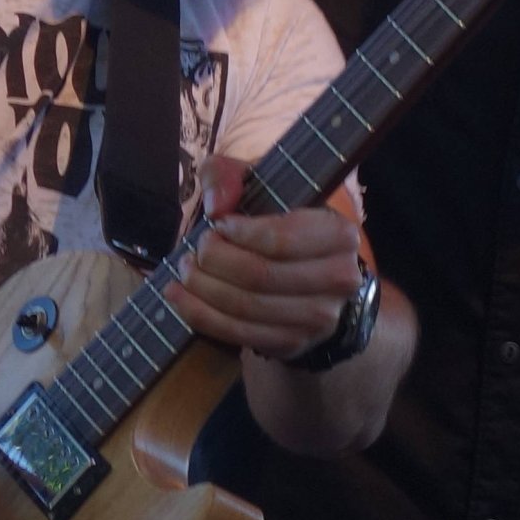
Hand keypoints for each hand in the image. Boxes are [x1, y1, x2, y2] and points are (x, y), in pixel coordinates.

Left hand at [166, 157, 362, 362]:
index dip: (237, 234)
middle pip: (259, 276)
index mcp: (338, 234)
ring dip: (202, 289)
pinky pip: (238, 333)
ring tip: (184, 271)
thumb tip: (217, 206)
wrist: (308, 275)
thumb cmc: (278, 222)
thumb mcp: (258, 184)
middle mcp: (339, 279)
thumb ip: (228, 175)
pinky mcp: (294, 343)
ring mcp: (318, 317)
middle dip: (213, 262)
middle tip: (194, 251)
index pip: (279, 240)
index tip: (217, 224)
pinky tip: (180, 297)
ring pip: (245, 307)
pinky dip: (200, 315)